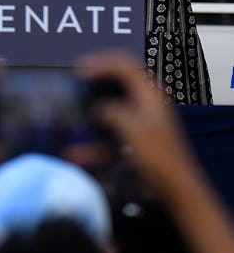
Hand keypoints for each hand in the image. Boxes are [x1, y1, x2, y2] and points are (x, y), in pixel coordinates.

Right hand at [77, 51, 191, 184]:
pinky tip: (78, 154)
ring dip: (94, 109)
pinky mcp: (137, 137)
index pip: (125, 65)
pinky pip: (112, 131)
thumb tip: (97, 108)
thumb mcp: (133, 129)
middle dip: (98, 77)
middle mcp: (147, 102)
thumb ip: (112, 111)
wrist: (177, 190)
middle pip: (120, 79)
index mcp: (150, 95)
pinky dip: (95, 140)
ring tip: (75, 109)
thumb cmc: (158, 157)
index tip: (81, 70)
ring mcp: (143, 119)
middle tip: (79, 78)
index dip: (102, 63)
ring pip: (113, 105)